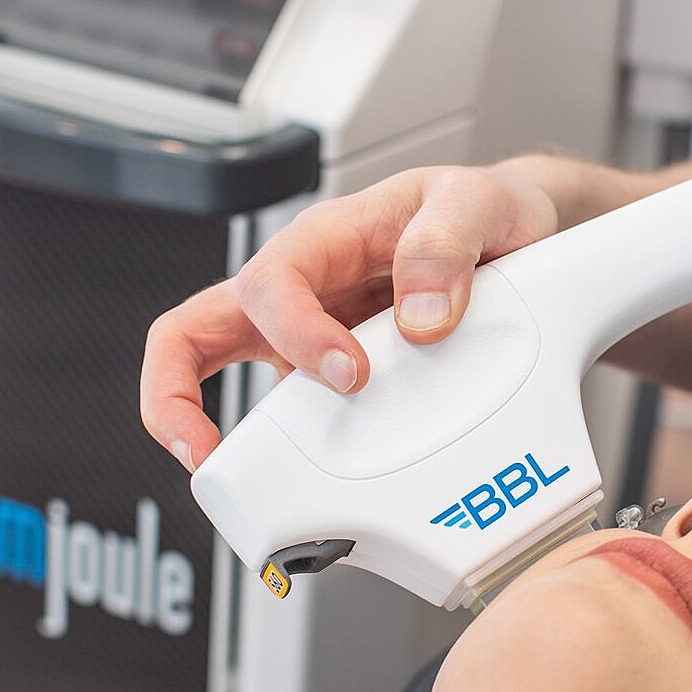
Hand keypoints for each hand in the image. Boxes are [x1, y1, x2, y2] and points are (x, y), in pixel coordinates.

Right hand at [141, 161, 566, 469]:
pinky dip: (288, 453)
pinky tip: (318, 485)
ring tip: (251, 490)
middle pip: (193, 331)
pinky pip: (289, 413)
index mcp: (326, 239)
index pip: (269, 282)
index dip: (294, 331)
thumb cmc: (485, 210)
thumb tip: (419, 319)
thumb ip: (446, 247)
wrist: (517, 232)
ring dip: (226, 436)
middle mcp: (305, 288)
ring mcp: (312, 335)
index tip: (351, 373)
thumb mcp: (477, 201)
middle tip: (203, 453)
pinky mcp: (334, 375)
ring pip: (228, 379)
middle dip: (175, 394)